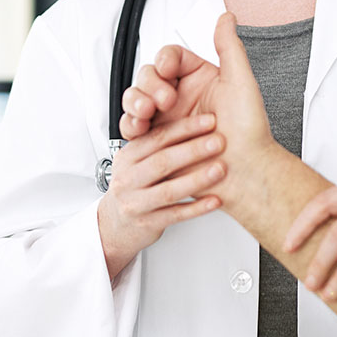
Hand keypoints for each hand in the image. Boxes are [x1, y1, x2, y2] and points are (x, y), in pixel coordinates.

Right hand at [97, 114, 225, 280]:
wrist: (115, 225)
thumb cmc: (134, 187)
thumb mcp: (137, 162)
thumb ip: (157, 144)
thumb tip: (193, 111)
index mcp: (128, 157)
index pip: (156, 137)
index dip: (184, 128)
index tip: (209, 120)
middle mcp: (128, 178)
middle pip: (162, 161)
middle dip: (193, 150)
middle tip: (219, 141)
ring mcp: (136, 203)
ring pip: (168, 190)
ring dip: (197, 179)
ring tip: (220, 169)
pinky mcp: (147, 224)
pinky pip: (175, 215)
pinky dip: (196, 208)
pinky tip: (215, 200)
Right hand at [120, 13, 274, 210]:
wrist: (245, 170)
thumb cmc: (249, 130)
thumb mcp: (241, 83)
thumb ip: (229, 47)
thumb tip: (225, 16)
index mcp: (198, 78)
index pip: (169, 57)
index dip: (164, 61)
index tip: (169, 70)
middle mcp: (180, 96)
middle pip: (147, 77)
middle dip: (148, 84)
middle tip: (163, 99)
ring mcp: (167, 119)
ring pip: (135, 100)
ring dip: (134, 102)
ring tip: (146, 113)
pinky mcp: (157, 142)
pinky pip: (133, 129)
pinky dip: (131, 126)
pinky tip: (140, 128)